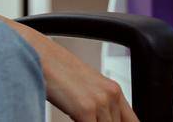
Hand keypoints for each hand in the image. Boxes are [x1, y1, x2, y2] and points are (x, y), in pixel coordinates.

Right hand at [14, 25, 136, 121]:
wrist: (41, 56)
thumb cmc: (58, 73)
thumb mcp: (87, 90)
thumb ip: (99, 107)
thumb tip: (100, 119)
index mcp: (114, 90)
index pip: (132, 121)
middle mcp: (112, 95)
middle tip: (86, 119)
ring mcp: (100, 102)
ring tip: (78, 116)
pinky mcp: (86, 109)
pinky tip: (74, 118)